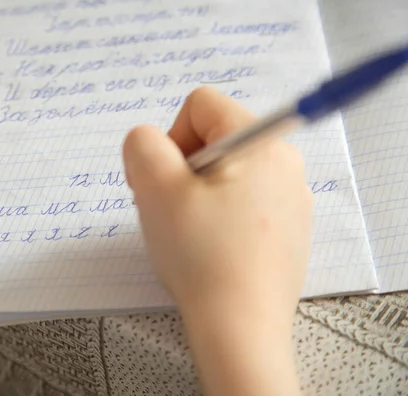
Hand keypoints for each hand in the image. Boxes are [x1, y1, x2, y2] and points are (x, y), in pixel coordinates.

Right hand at [122, 86, 311, 394]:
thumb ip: (142, 145)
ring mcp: (291, 198)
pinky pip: (242, 201)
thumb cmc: (201, 256)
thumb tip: (149, 142)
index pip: (202, 105)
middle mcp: (285, 163)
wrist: (241, 328)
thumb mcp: (155, 189)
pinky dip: (218, 215)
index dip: (171, 138)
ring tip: (190, 234)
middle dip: (181, 169)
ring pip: (225, 172)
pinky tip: (211, 248)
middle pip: (214, 139)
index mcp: (261, 143)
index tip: (166, 181)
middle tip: (172, 210)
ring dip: (196, 194)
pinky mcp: (287, 228)